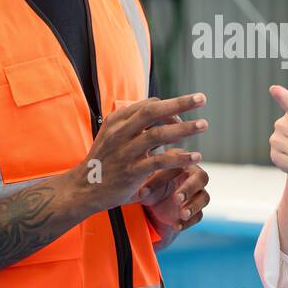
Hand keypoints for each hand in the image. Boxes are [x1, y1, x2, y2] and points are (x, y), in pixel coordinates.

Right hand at [80, 94, 207, 210]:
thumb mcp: (113, 136)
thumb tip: (162, 113)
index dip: (169, 107)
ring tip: (204, 125)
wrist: (83, 189)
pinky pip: (159, 161)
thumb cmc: (105, 162)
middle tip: (202, 98)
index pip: (149, 105)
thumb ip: (134, 124)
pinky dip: (179, 157)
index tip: (182, 115)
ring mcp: (125, 152)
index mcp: (117, 120)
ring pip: (159, 134)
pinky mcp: (131, 171)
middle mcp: (120, 132)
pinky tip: (195, 157)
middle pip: (154, 111)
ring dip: (184, 128)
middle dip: (179, 103)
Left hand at [138, 161, 209, 246]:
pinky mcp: (196, 211)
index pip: (181, 163)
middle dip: (189, 188)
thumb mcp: (144, 184)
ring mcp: (197, 194)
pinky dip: (188, 222)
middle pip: (201, 177)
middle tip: (177, 198)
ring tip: (182, 214)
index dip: (171, 173)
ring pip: (203, 198)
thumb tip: (141, 191)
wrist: (150, 209)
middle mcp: (193, 176)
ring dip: (193, 206)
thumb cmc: (149, 188)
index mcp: (181, 163)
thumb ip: (145, 183)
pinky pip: (198, 216)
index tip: (160, 182)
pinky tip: (176, 225)